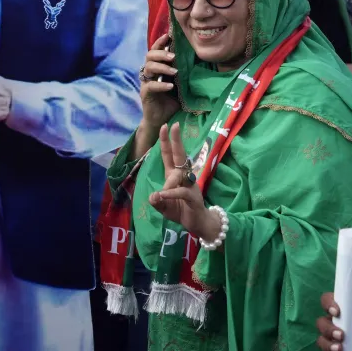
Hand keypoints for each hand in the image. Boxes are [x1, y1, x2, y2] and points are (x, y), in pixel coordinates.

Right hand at [140, 33, 179, 129]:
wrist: (161, 119)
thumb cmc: (171, 101)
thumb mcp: (180, 85)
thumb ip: (183, 73)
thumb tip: (199, 61)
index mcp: (157, 68)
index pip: (155, 51)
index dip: (160, 42)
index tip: (169, 36)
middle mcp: (150, 73)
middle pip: (149, 56)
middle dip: (161, 53)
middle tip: (174, 57)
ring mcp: (146, 83)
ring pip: (148, 68)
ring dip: (162, 67)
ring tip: (175, 71)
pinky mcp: (145, 94)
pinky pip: (151, 85)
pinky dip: (161, 85)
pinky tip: (171, 86)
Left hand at [148, 123, 218, 239]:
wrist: (198, 225)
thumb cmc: (181, 211)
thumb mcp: (164, 207)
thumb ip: (157, 201)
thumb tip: (153, 196)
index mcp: (174, 176)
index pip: (169, 156)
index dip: (167, 142)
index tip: (165, 126)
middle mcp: (183, 177)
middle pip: (180, 156)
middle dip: (176, 141)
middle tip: (174, 125)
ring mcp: (190, 186)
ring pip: (178, 175)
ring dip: (168, 183)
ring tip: (161, 196)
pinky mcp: (194, 197)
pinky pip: (181, 191)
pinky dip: (171, 193)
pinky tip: (163, 196)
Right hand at [317, 293, 351, 350]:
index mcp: (346, 311)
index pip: (328, 300)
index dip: (328, 304)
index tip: (337, 312)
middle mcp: (337, 324)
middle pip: (322, 322)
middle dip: (328, 329)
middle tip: (341, 336)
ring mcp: (334, 340)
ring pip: (321, 339)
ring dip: (327, 344)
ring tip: (339, 350)